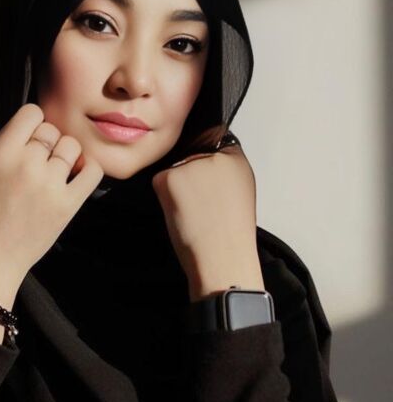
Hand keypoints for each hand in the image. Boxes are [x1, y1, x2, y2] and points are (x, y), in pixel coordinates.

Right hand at [0, 104, 103, 278]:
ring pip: (72, 147)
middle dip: (47, 143)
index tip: (30, 139)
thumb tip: (36, 127)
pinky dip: (88, 169)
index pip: (32, 112)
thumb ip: (10, 145)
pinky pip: (93, 171)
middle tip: (38, 164)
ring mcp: (49, 185)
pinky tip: (76, 176)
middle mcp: (26, 164)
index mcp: (1, 152)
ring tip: (54, 174)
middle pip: (52, 130)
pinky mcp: (68, 204)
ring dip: (66, 156)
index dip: (33, 124)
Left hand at [151, 136, 264, 300]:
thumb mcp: (239, 194)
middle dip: (189, 180)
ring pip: (174, 171)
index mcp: (237, 160)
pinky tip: (182, 215)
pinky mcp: (171, 176)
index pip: (214, 143)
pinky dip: (166, 200)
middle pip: (190, 158)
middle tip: (201, 207)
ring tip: (194, 214)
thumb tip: (203, 166)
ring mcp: (193, 164)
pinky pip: (160, 183)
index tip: (206, 187)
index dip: (204, 167)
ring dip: (176, 191)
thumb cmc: (230, 236)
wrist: (223, 258)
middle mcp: (216, 156)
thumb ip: (223, 173)